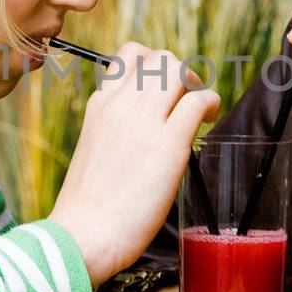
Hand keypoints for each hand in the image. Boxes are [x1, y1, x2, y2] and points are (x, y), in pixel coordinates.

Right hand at [51, 43, 220, 288]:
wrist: (81, 236)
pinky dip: (210, 103)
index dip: (155, 65)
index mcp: (99, 105)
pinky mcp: (168, 145)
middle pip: (160, 58)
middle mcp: (119, 105)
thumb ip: (114, 129)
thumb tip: (144, 129)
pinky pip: (198, 101)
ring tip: (199, 113)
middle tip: (187, 103)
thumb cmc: (87, 208)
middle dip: (182, 74)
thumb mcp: (93, 150)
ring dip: (197, 86)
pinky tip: (207, 122)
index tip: (163, 90)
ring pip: (179, 70)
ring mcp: (143, 123)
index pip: (130, 55)